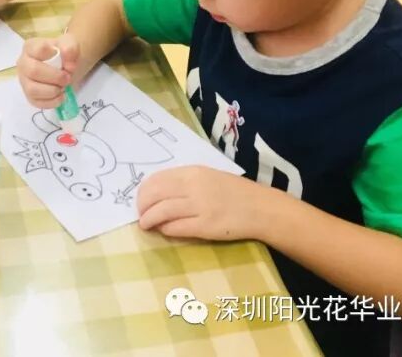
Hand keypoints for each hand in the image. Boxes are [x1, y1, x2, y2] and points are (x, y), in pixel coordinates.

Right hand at [17, 34, 78, 108]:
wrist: (66, 65)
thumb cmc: (64, 54)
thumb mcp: (70, 44)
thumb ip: (70, 48)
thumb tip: (69, 64)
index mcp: (30, 47)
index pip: (38, 50)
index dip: (55, 56)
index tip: (66, 59)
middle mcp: (23, 64)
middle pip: (33, 71)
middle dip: (55, 76)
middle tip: (68, 77)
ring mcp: (25, 81)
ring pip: (32, 90)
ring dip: (53, 90)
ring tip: (64, 87)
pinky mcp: (30, 96)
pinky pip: (37, 102)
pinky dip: (53, 101)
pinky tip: (61, 96)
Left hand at [137, 166, 268, 241]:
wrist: (260, 208)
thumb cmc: (234, 192)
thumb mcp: (207, 176)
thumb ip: (185, 181)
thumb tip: (158, 192)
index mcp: (192, 172)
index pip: (156, 179)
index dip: (143, 191)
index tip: (141, 199)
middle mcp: (193, 187)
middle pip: (154, 195)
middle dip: (142, 206)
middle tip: (141, 214)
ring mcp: (199, 207)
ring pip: (161, 212)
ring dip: (149, 220)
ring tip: (146, 225)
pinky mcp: (205, 226)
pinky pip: (176, 228)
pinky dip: (165, 229)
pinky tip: (165, 230)